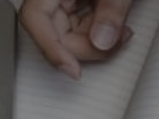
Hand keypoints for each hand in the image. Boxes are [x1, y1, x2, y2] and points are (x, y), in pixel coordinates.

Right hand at [18, 0, 134, 79]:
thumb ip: (111, 10)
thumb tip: (102, 41)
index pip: (34, 19)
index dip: (51, 49)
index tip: (72, 70)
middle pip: (55, 33)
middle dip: (89, 45)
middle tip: (120, 38)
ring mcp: (63, 0)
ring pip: (70, 35)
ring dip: (99, 41)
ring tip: (124, 28)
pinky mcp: (76, 4)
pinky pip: (81, 28)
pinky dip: (100, 33)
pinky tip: (117, 27)